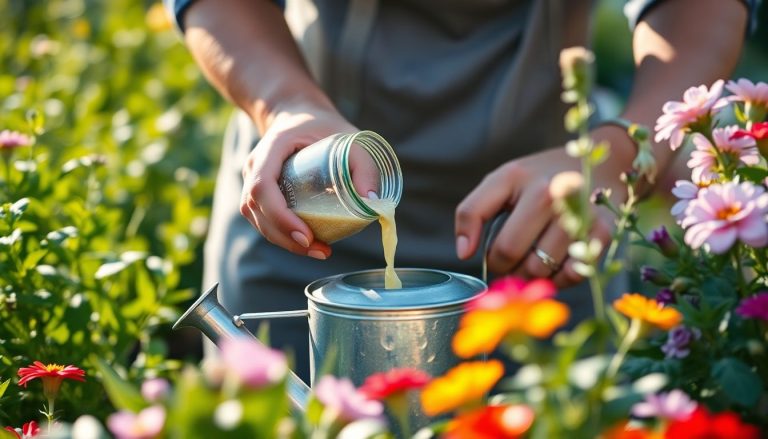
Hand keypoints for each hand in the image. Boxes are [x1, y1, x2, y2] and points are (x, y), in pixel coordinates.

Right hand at [239, 105, 377, 258]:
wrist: (298, 114)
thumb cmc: (324, 125)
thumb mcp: (349, 138)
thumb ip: (363, 165)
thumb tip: (370, 201)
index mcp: (272, 147)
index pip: (262, 187)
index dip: (279, 215)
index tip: (305, 235)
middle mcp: (254, 165)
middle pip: (256, 209)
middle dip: (285, 236)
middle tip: (319, 250)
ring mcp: (252, 180)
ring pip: (257, 218)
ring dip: (284, 241)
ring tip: (318, 251)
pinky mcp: (258, 194)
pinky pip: (263, 219)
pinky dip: (282, 235)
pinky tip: (308, 244)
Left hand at [454, 146, 618, 287]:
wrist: (597, 165)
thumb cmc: (540, 178)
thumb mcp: (501, 182)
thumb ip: (472, 211)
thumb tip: (464, 253)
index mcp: (519, 179)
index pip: (496, 242)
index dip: (489, 260)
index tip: (490, 258)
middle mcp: (553, 193)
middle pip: (516, 259)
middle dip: (509, 268)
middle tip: (513, 260)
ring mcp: (580, 213)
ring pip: (542, 271)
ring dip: (532, 274)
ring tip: (534, 256)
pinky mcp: (604, 232)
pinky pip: (572, 275)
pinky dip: (561, 277)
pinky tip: (557, 260)